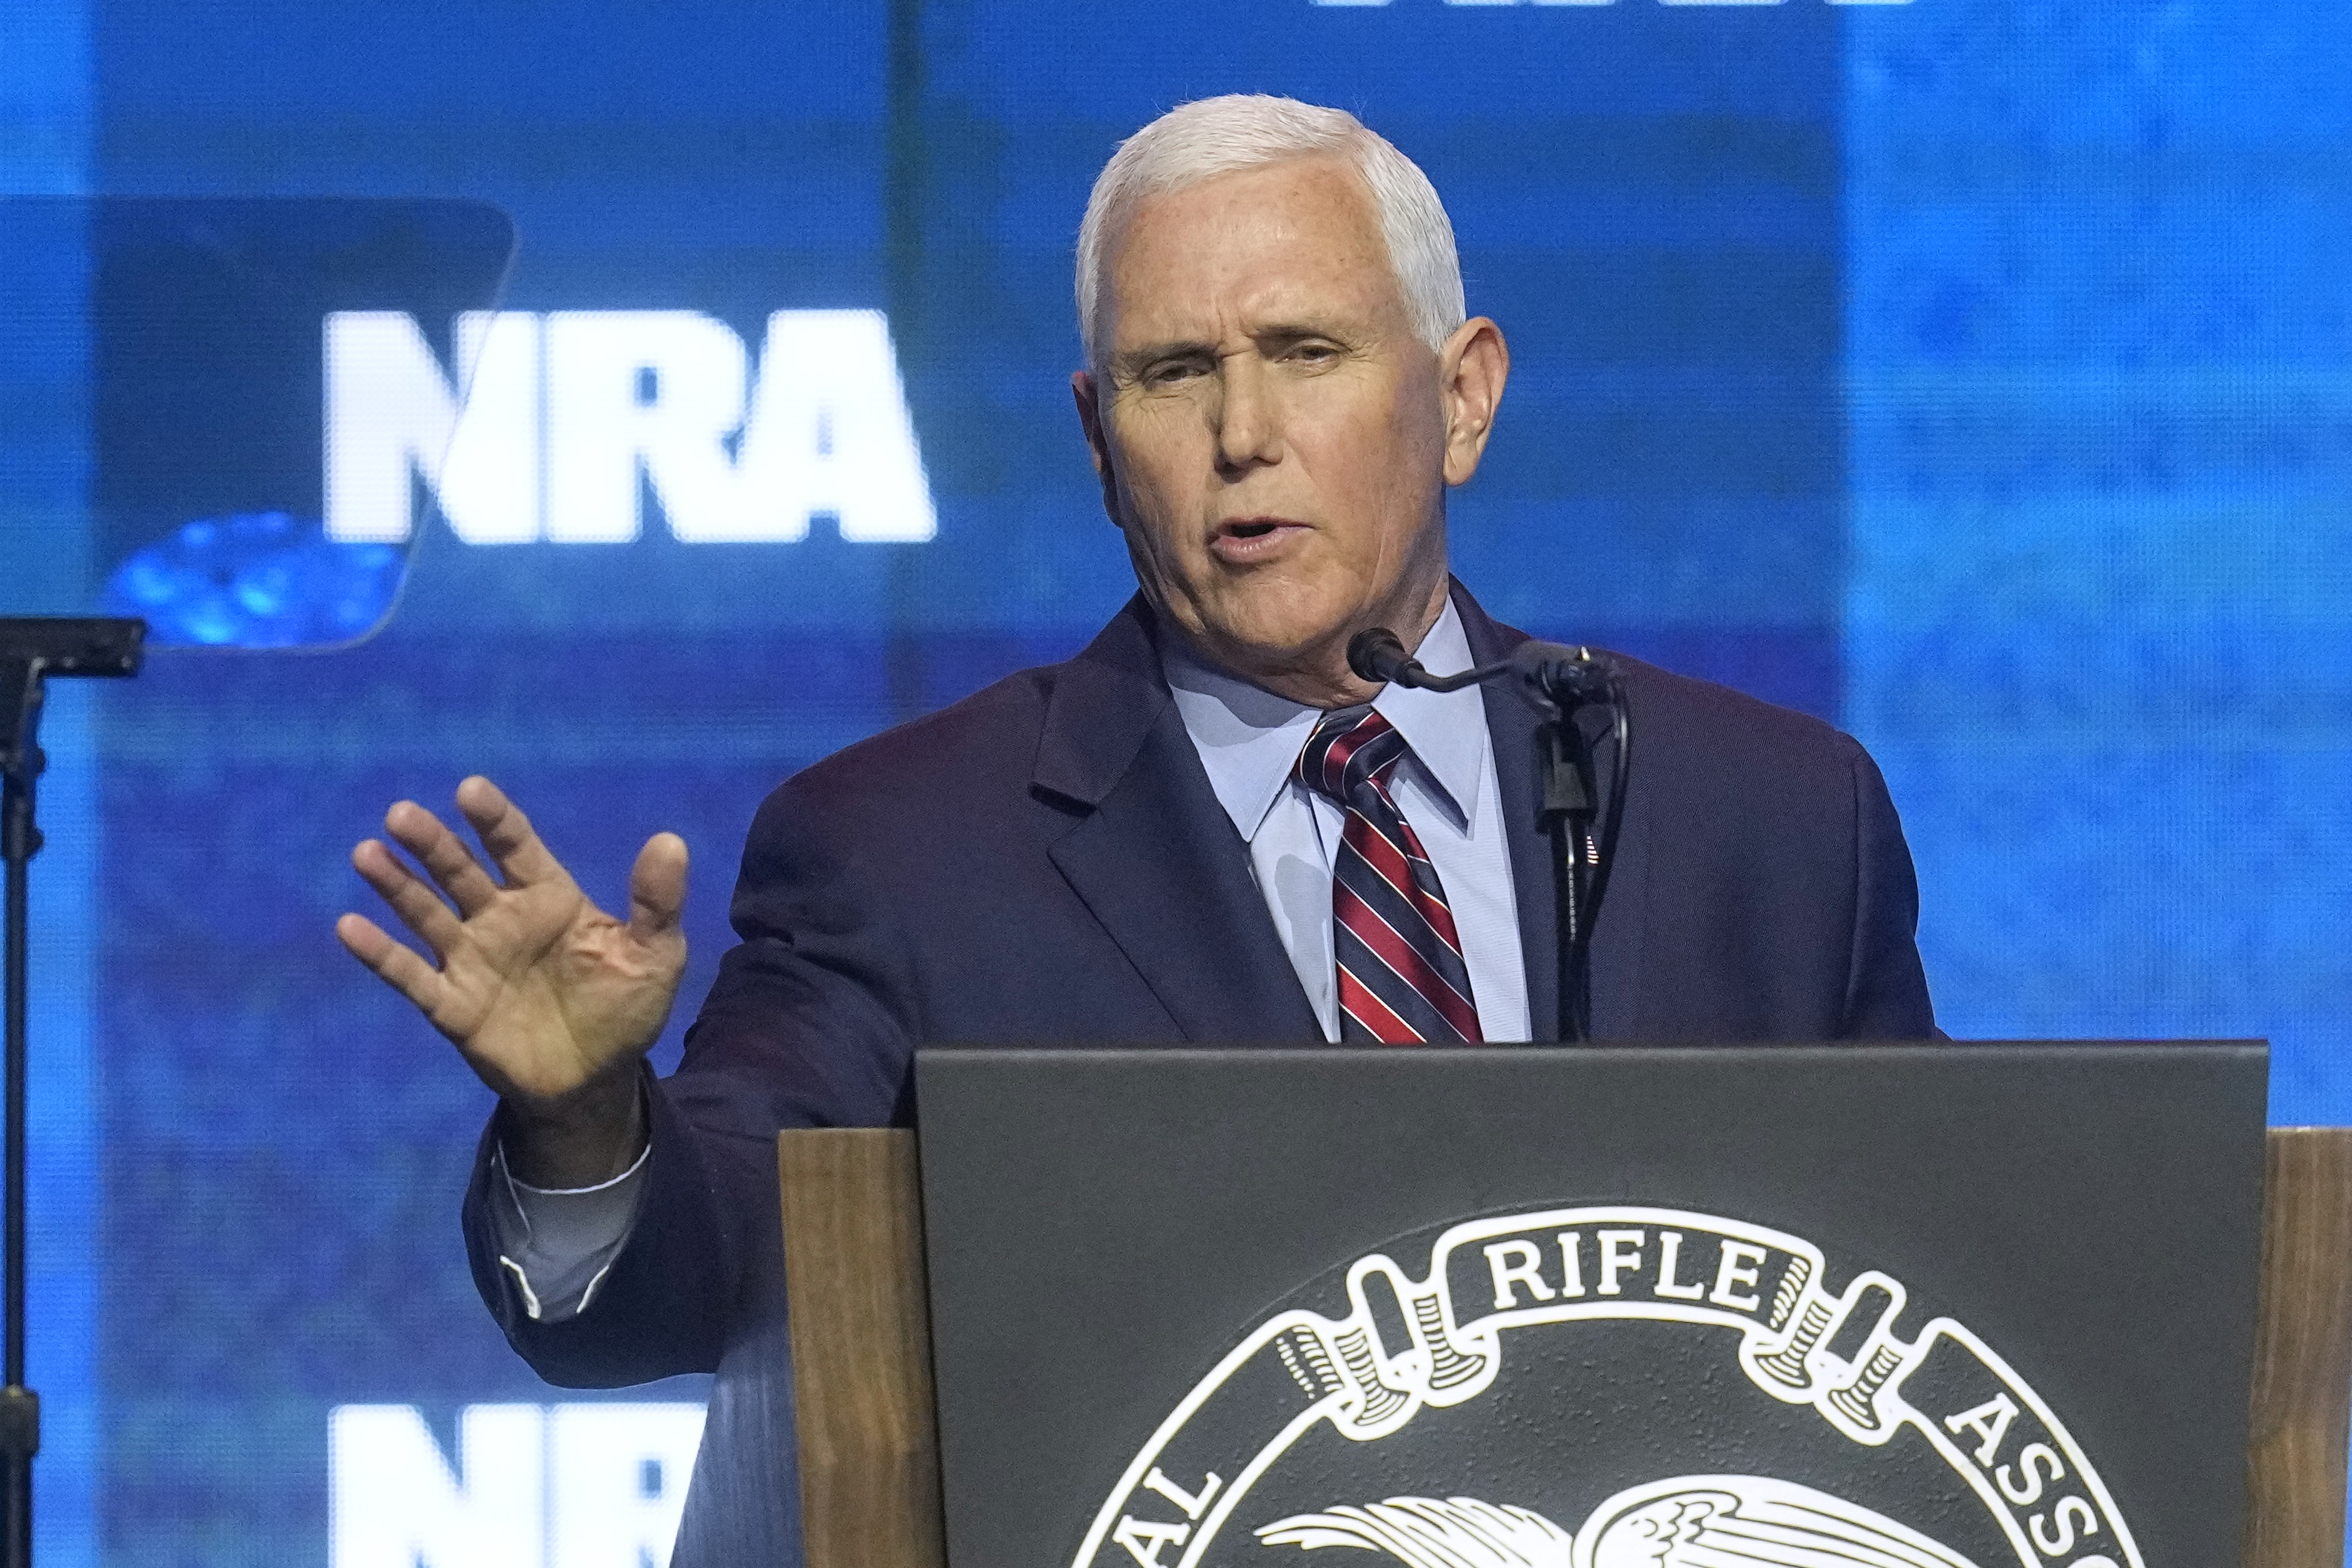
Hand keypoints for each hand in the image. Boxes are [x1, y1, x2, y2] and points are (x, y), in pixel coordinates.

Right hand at [336, 776, 687, 1183]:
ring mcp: (472, 961)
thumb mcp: (656, 955)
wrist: (596, 1080)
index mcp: (549, 898)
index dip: (494, 819)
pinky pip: (411, 976)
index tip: (470, 789)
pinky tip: (350, 926)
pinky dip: (381, 954)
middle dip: (433, 844)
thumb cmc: (625, 1007)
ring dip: (397, 886)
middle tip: (401, 814)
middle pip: (461, 872)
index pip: (516, 847)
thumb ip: (656, 902)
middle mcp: (502, 920)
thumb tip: (671, 840)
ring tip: (367, 853)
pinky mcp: (452, 1006)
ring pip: (426, 914)